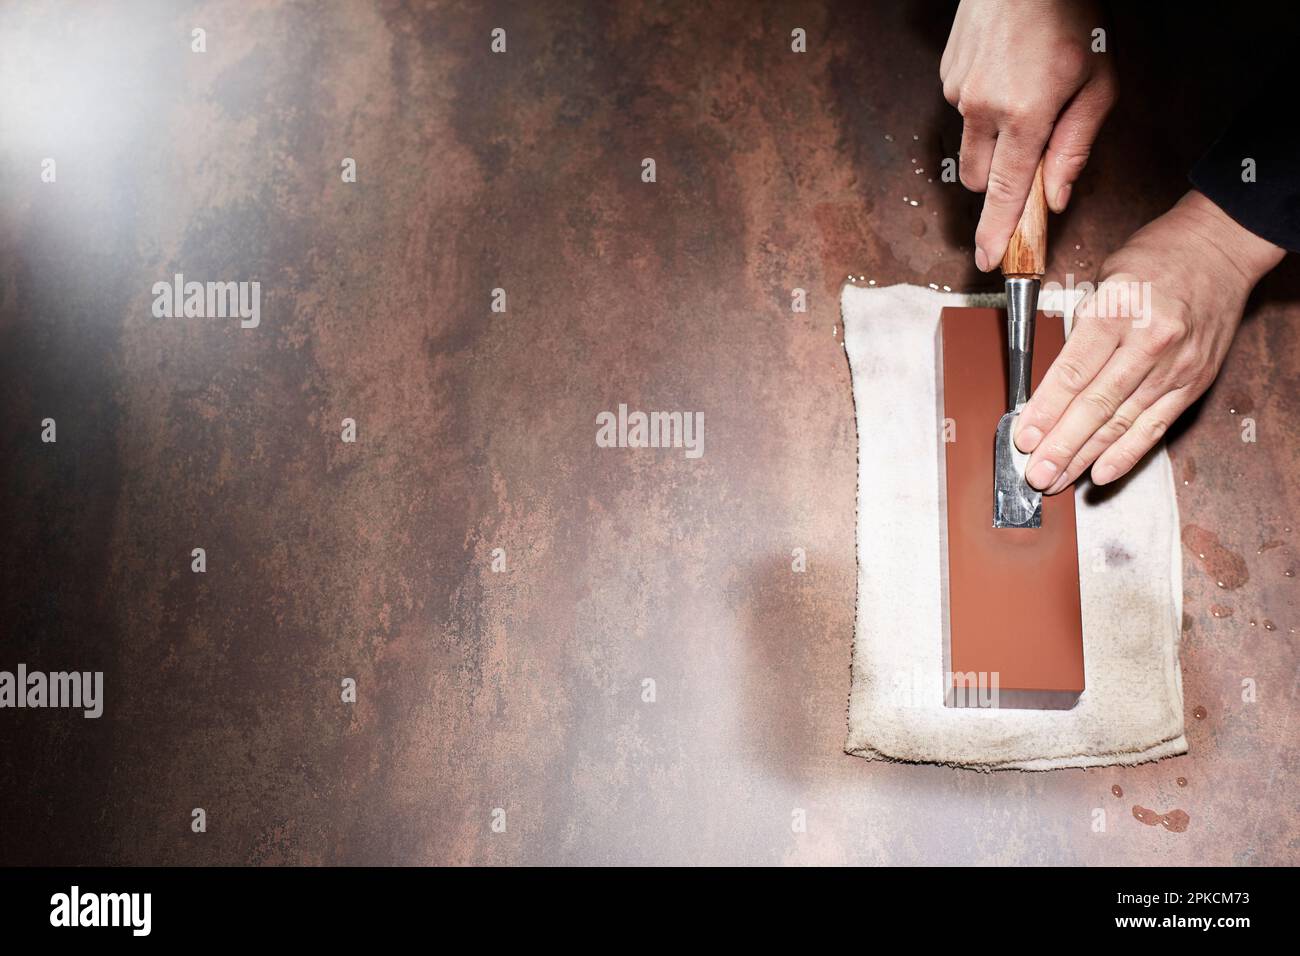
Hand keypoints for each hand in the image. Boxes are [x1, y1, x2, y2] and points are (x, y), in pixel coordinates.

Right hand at [941, 0, 1115, 269]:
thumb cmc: (1072, 16)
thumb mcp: (1098, 82)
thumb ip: (1076, 146)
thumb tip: (1057, 197)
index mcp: (1024, 115)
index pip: (1006, 193)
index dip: (997, 232)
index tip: (989, 261)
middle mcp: (981, 108)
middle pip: (982, 179)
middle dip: (1004, 178)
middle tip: (1035, 151)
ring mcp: (958, 91)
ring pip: (971, 145)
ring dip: (995, 140)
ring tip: (1026, 94)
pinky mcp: (947, 76)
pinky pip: (964, 111)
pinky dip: (985, 106)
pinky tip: (1008, 73)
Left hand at [1015, 191, 1285, 492]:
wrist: (1220, 247)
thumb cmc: (1155, 258)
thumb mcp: (1104, 278)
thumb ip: (1082, 328)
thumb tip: (1053, 381)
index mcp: (1119, 310)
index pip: (1074, 372)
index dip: (1045, 410)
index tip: (1024, 437)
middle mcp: (1151, 342)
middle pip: (1097, 405)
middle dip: (1061, 445)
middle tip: (1036, 474)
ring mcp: (1177, 365)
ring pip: (1123, 421)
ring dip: (1086, 456)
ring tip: (1057, 480)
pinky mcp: (1195, 381)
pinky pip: (1156, 425)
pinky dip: (1128, 453)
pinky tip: (1102, 473)